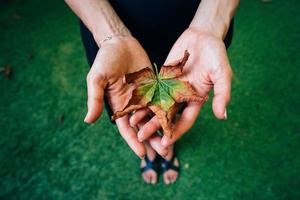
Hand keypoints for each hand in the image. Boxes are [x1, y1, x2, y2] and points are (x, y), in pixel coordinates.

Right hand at [84, 36, 167, 156]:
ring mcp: (145, 97)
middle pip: (143, 127)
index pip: (127, 129)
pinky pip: (163, 102)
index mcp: (119, 107)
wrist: (120, 43)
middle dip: (152, 141)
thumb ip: (95, 99)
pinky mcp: (156, 88)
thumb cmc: (105, 60)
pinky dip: (169, 113)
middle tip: (164, 154)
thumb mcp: (97, 79)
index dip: (134, 142)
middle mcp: (133, 105)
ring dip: (163, 131)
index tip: (143, 154)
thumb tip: (88, 121)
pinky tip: (178, 122)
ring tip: (172, 144)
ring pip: (155, 118)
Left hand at [130, 27, 231, 146]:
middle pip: (167, 116)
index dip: (176, 132)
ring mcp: (170, 87)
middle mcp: (181, 96)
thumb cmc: (216, 55)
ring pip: (156, 104)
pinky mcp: (162, 77)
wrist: (203, 36)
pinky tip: (132, 103)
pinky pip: (151, 89)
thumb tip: (223, 116)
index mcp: (196, 99)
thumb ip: (223, 94)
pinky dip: (143, 96)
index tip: (165, 143)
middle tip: (142, 137)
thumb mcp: (222, 74)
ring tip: (133, 123)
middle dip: (155, 127)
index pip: (185, 120)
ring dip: (145, 114)